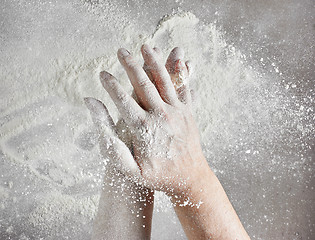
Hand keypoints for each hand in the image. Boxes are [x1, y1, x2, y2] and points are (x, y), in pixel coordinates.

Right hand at [95, 44, 205, 195]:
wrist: (189, 179)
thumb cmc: (156, 176)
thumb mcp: (127, 167)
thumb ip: (108, 139)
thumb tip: (93, 108)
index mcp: (143, 128)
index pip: (122, 99)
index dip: (111, 85)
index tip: (102, 73)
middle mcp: (161, 116)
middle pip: (143, 83)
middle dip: (130, 65)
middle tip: (121, 51)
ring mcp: (177, 112)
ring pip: (164, 80)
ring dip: (154, 62)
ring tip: (145, 46)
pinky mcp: (188, 113)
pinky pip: (184, 88)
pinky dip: (181, 73)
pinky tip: (179, 60)